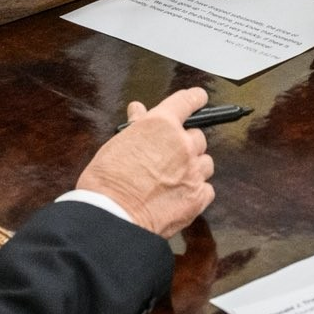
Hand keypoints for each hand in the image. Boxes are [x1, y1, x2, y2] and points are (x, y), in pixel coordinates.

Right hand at [79, 87, 215, 236]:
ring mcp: (193, 171)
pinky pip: (206, 189)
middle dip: (185, 145)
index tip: (199, 97)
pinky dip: (196, 191)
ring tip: (172, 179)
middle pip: (198, 137)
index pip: (187, 101)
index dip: (195, 98)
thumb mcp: (117, 145)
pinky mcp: (198, 197)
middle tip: (168, 157)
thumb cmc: (107, 181)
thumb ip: (136, 127)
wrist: (112, 217)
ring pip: (205, 163)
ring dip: (193, 168)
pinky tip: (178, 196)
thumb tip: (139, 111)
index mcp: (161, 125)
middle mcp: (182, 144)